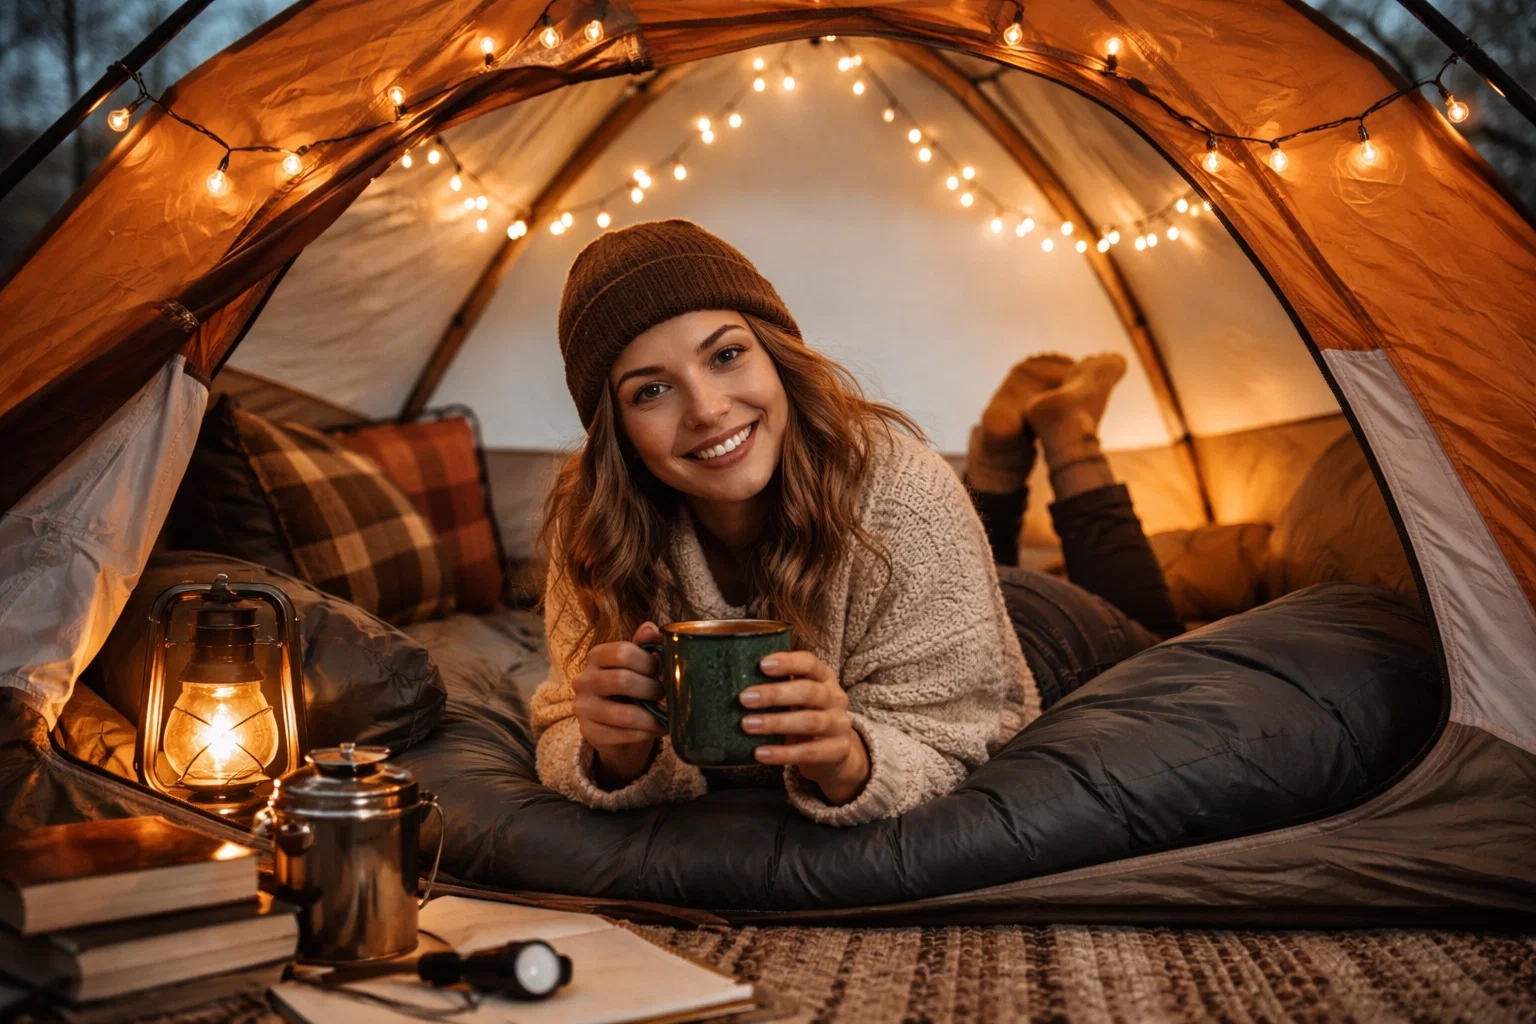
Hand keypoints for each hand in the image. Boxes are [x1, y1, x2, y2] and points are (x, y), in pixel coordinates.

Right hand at [571, 621, 664, 788]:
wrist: (617, 725)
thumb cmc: (632, 688)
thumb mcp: (639, 664)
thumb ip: (645, 646)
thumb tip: (651, 629)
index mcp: (596, 656)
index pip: (623, 651)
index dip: (649, 662)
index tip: (662, 670)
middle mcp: (583, 680)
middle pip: (623, 680)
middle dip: (652, 690)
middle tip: (666, 695)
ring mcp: (582, 707)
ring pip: (623, 714)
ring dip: (652, 717)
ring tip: (666, 717)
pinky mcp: (588, 732)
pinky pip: (621, 735)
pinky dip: (645, 733)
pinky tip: (656, 729)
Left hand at [741, 652, 869, 805]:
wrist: (835, 754)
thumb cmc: (805, 717)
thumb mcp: (798, 698)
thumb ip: (778, 687)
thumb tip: (732, 680)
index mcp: (825, 678)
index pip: (810, 663)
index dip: (787, 662)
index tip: (762, 665)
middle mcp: (836, 698)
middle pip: (808, 691)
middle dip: (774, 694)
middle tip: (744, 698)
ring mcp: (839, 725)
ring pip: (809, 721)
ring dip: (775, 723)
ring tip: (747, 725)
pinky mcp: (838, 751)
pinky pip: (809, 752)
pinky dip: (782, 753)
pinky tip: (760, 753)